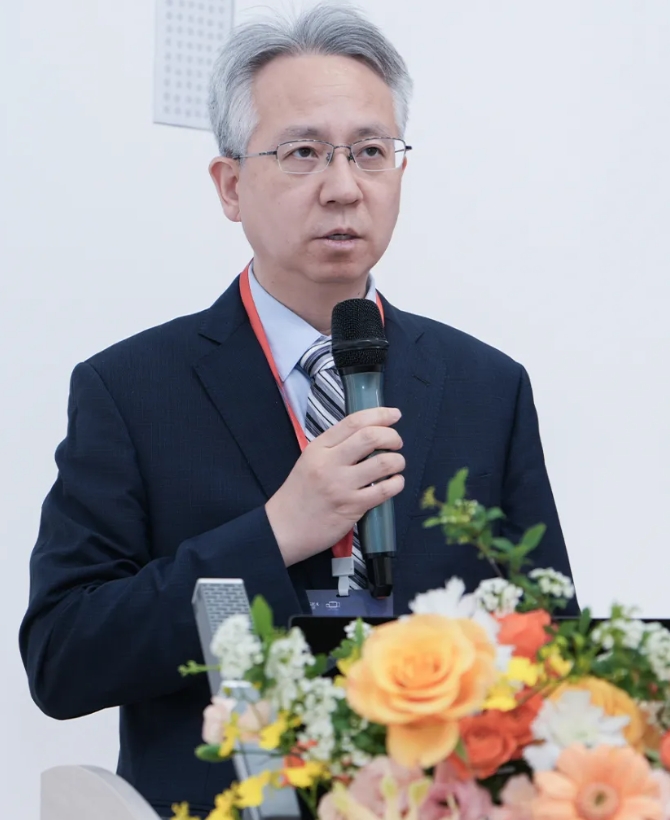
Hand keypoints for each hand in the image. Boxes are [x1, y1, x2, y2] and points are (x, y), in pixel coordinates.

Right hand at [265, 407, 404, 565]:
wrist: (283, 528)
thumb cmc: (299, 493)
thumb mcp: (309, 460)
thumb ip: (335, 447)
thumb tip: (368, 434)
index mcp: (319, 447)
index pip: (353, 421)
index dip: (379, 414)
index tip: (394, 415)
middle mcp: (329, 463)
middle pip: (370, 437)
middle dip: (392, 436)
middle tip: (396, 443)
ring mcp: (341, 486)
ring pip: (383, 463)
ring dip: (398, 461)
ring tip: (396, 464)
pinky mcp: (352, 507)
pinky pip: (385, 490)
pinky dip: (397, 483)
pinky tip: (394, 483)